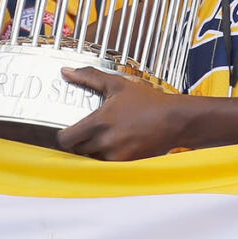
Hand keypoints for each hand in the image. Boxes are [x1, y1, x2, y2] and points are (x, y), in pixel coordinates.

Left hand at [56, 67, 187, 160]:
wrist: (174, 120)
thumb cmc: (147, 101)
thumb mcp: (117, 84)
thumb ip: (89, 77)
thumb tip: (66, 72)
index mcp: (99, 123)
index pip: (66, 139)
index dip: (63, 136)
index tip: (67, 131)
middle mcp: (105, 143)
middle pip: (77, 151)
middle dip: (78, 143)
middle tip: (85, 133)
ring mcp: (116, 156)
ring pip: (92, 159)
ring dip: (92, 151)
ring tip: (101, 138)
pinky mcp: (127, 165)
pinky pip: (108, 166)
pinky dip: (107, 158)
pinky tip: (115, 145)